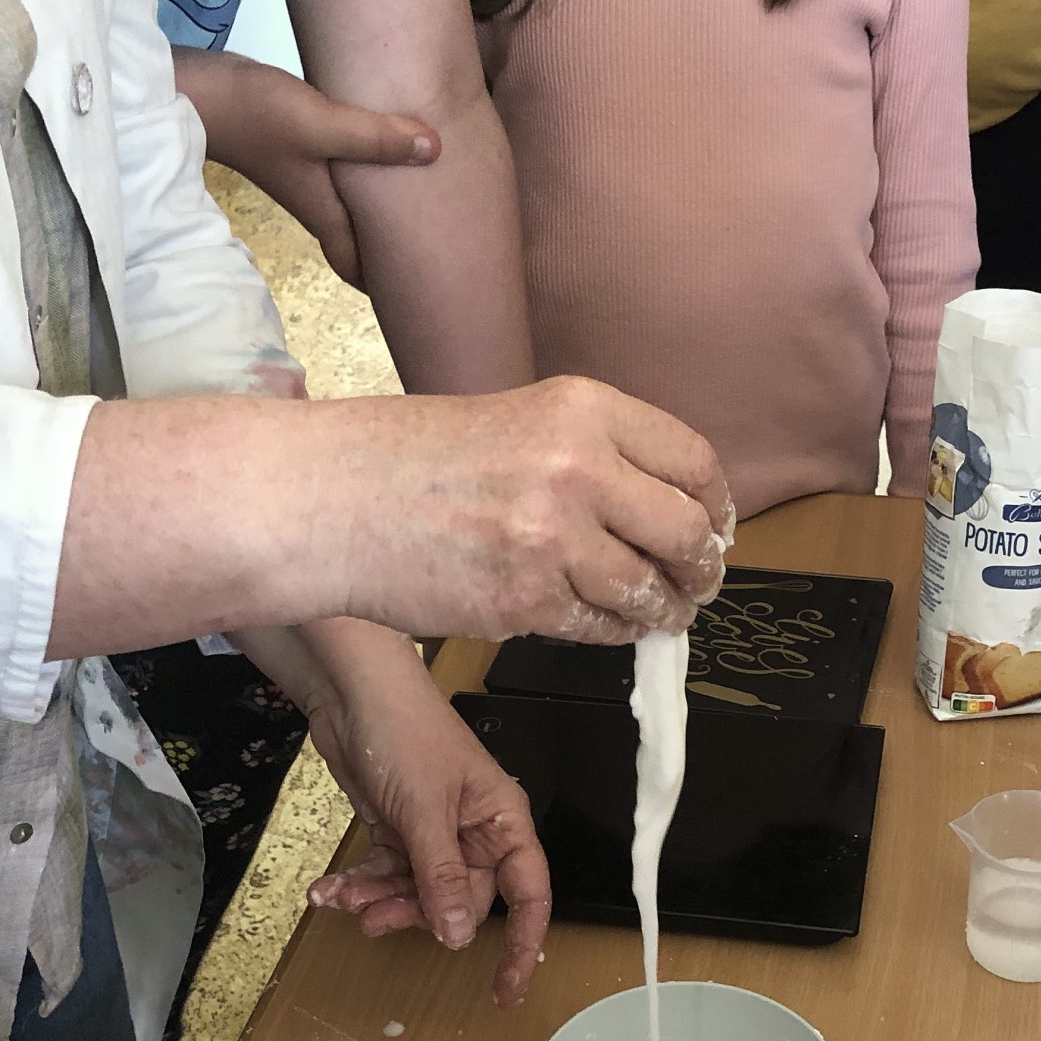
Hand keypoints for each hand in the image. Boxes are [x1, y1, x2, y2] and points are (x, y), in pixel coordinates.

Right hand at [173, 47, 438, 285]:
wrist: (194, 90)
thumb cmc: (255, 116)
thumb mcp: (321, 124)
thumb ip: (375, 137)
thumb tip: (435, 149)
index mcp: (325, 213)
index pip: (357, 266)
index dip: (389, 284)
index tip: (428, 288)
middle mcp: (318, 203)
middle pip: (361, 239)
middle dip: (396, 248)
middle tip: (445, 247)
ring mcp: (307, 177)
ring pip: (356, 205)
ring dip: (386, 208)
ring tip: (431, 199)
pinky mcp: (302, 147)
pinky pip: (347, 172)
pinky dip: (372, 169)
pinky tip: (395, 148)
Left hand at [300, 641, 551, 1004]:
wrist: (351, 692)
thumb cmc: (406, 736)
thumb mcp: (425, 811)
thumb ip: (442, 877)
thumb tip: (459, 938)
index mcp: (502, 821)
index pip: (528, 892)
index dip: (521, 944)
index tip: (504, 992)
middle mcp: (474, 832)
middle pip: (460, 901)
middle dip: (417, 914)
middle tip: (375, 917)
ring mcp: (432, 832)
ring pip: (418, 893)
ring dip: (381, 902)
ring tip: (345, 898)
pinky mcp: (396, 828)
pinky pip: (387, 875)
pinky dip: (360, 885)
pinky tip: (328, 891)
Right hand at [336, 377, 733, 642]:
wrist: (325, 498)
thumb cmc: (407, 457)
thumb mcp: (517, 419)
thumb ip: (592, 454)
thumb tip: (665, 507)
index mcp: (583, 408)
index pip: (694, 461)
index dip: (716, 505)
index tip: (714, 527)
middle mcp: (578, 468)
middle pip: (688, 532)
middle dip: (702, 568)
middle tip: (698, 584)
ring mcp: (552, 540)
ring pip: (648, 591)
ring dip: (663, 610)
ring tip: (659, 613)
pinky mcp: (523, 602)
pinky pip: (598, 628)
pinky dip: (611, 632)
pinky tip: (603, 624)